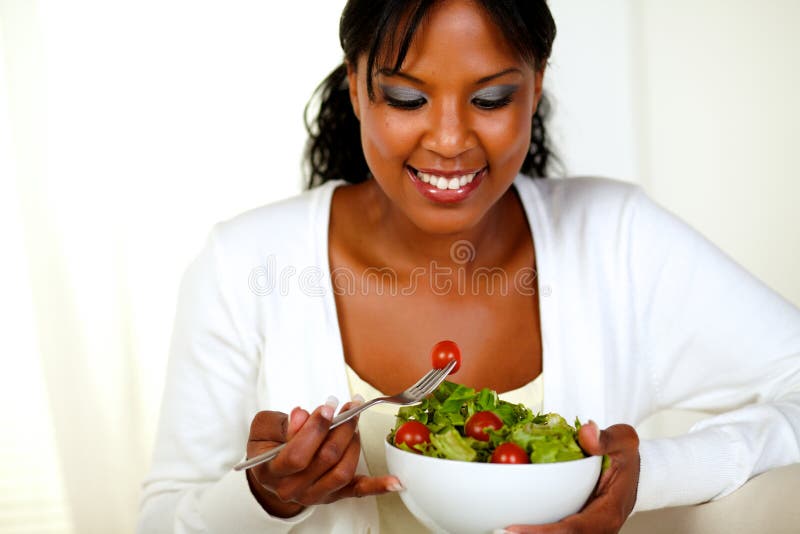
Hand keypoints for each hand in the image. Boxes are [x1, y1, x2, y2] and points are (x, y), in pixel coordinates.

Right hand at [245, 397, 401, 517]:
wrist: (272, 472)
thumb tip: (303, 416)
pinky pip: (358, 492)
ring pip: (343, 470)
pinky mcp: (335, 495)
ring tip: (354, 420)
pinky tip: (396, 482)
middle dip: (341, 427)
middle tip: (348, 406)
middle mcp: (294, 488)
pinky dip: (378, 487)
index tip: (327, 408)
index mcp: (272, 472)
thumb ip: (281, 422)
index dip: (315, 430)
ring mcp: (316, 494)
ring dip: (354, 441)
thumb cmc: (268, 447)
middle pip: (326, 459)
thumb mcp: (264, 428)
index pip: (297, 455)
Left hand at [502, 422, 639, 533]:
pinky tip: (506, 524)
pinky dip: (532, 528)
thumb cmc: (625, 458)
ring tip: (494, 529)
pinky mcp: (574, 526)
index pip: (572, 530)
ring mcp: (585, 530)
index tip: (512, 529)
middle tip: (495, 531)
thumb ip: (606, 438)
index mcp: (607, 513)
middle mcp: (595, 528)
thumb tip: (586, 433)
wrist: (634, 472)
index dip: (542, 532)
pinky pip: (552, 529)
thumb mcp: (624, 441)